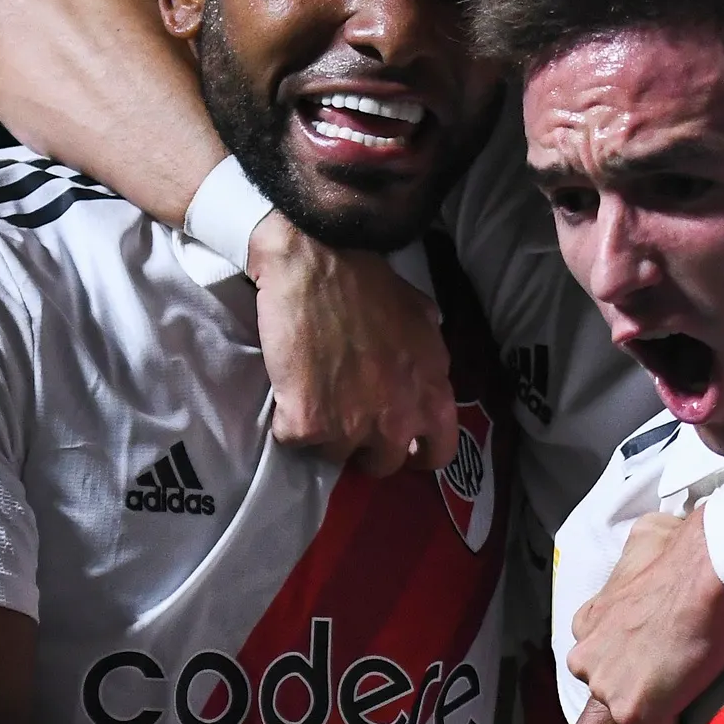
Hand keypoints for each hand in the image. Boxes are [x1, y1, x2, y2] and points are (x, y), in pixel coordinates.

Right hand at [250, 216, 453, 475]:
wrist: (319, 261)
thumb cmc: (370, 281)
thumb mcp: (422, 317)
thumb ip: (429, 355)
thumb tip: (427, 364)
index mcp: (432, 396)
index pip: (437, 454)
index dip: (416, 452)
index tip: (399, 443)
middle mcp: (398, 421)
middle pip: (382, 463)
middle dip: (364, 443)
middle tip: (345, 412)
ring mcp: (352, 427)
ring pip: (334, 454)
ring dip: (323, 430)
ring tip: (312, 391)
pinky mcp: (308, 424)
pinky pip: (293, 440)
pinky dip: (287, 419)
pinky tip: (287, 388)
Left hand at [568, 510, 723, 723]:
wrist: (707, 572)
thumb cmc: (682, 552)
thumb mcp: (643, 541)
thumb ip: (638, 558)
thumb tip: (654, 537)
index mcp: (588, 624)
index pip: (605, 659)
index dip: (633, 668)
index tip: (658, 675)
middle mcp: (588, 660)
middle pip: (615, 693)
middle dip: (644, 701)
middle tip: (684, 707)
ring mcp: (610, 690)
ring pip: (638, 721)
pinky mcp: (639, 715)